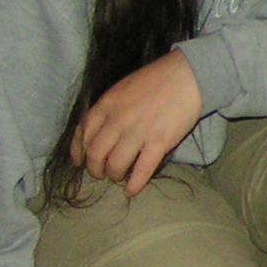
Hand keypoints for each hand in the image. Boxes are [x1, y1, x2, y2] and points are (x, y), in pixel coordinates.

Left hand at [71, 50, 203, 195]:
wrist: (187, 76)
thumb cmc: (155, 80)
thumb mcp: (122, 89)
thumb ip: (108, 109)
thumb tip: (99, 132)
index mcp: (106, 105)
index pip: (82, 135)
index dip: (79, 153)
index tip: (81, 162)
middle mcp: (118, 120)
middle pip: (96, 155)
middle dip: (95, 169)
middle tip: (102, 173)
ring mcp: (138, 132)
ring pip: (116, 165)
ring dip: (114, 176)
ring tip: (118, 177)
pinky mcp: (159, 142)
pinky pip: (142, 170)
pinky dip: (134, 185)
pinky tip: (131, 191)